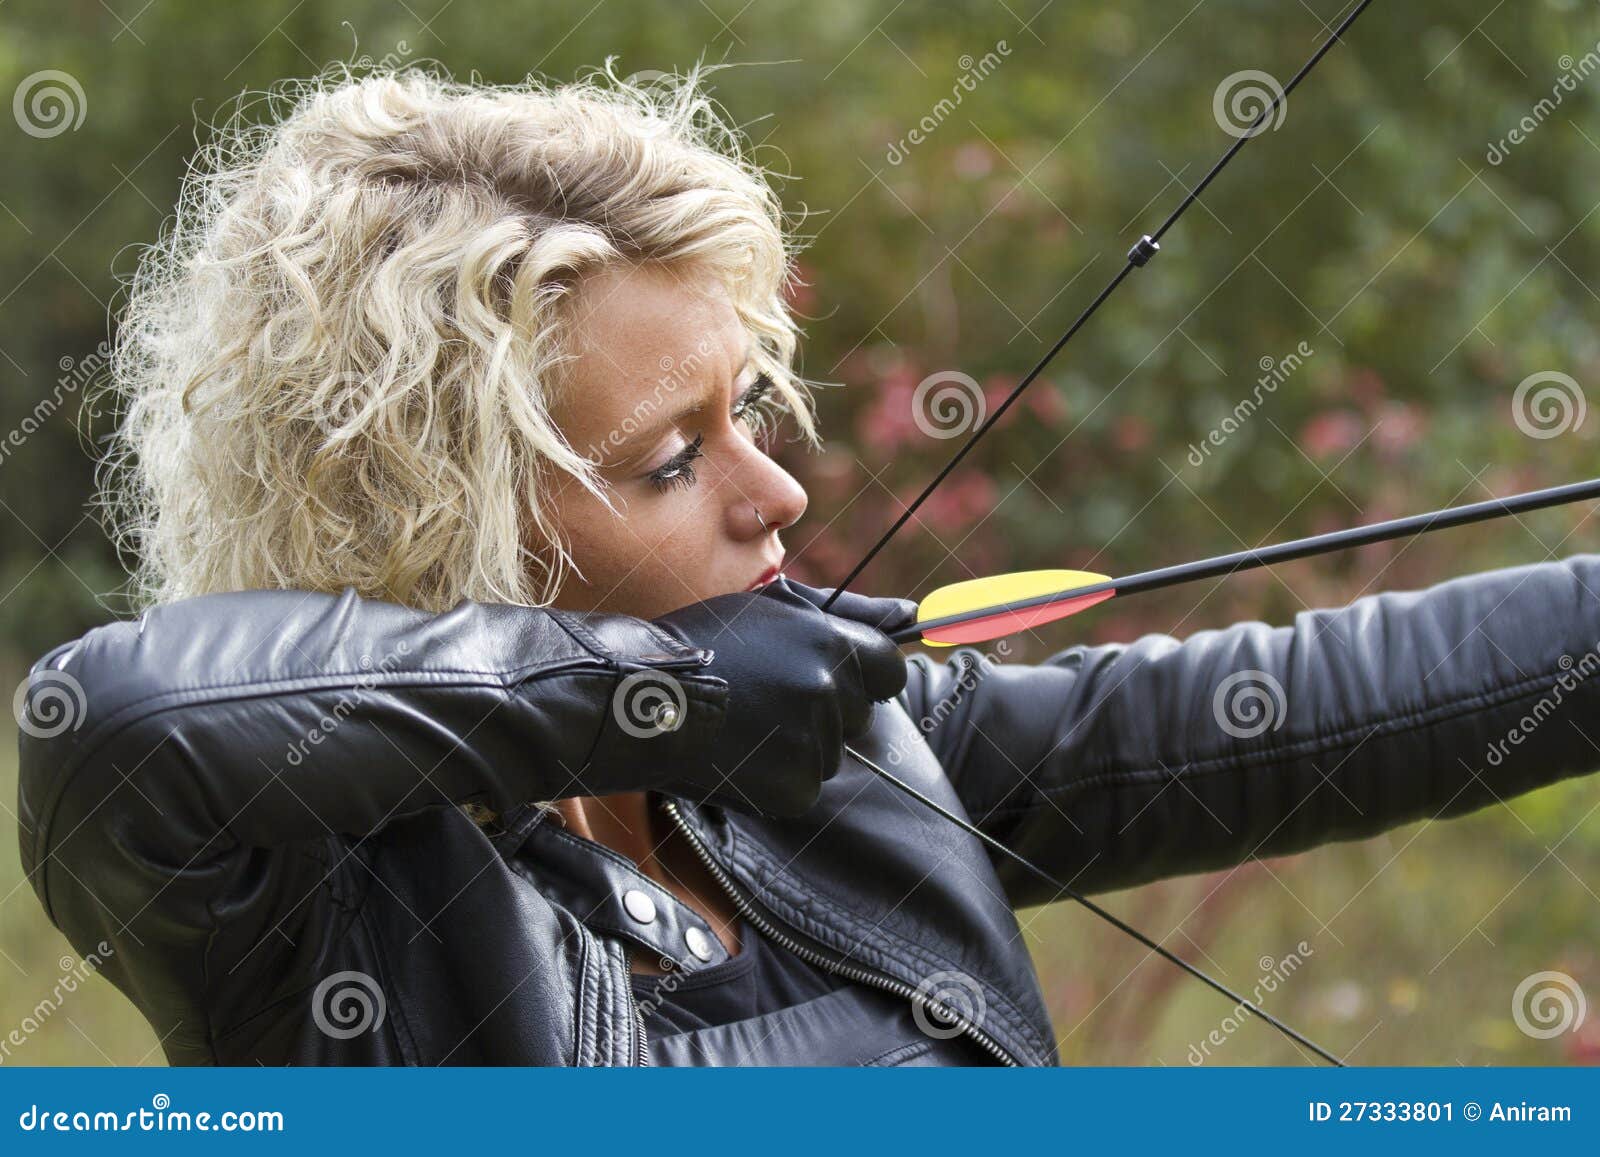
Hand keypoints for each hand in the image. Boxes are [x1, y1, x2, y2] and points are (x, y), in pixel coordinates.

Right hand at [649, 577, 915, 815]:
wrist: (640, 698)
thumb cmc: (705, 643)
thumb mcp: (774, 609)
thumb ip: (851, 613)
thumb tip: (912, 614)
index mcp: (829, 643)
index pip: (890, 669)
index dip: (866, 674)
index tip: (836, 677)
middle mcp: (828, 691)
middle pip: (860, 713)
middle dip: (828, 708)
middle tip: (770, 697)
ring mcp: (812, 742)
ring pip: (831, 751)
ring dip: (800, 743)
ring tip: (746, 723)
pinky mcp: (793, 788)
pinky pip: (804, 785)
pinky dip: (778, 777)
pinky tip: (740, 753)